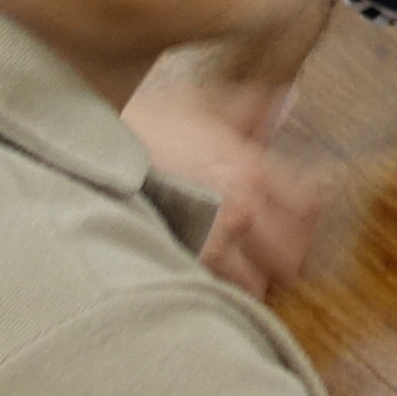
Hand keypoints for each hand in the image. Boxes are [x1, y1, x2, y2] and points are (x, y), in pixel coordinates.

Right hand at [121, 57, 339, 294]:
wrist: (88, 157)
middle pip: (293, 255)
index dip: (307, 217)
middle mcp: (240, 210)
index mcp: (250, 169)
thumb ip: (249, 107)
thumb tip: (286, 99)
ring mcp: (211, 244)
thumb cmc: (142, 130)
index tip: (298, 218)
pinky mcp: (182, 268)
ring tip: (240, 270)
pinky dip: (219, 294)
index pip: (308, 206)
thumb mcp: (198, 105)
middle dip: (286, 256)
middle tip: (272, 252)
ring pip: (257, 284)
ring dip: (252, 280)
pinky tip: (210, 280)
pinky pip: (216, 296)